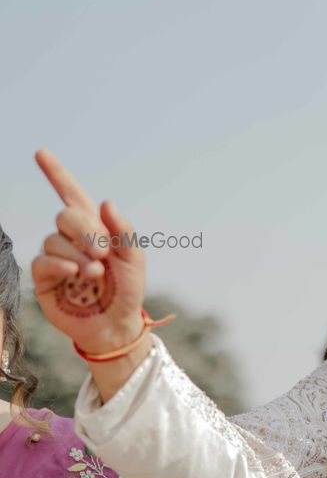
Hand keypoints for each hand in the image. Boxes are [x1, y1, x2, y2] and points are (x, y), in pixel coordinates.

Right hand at [31, 150, 146, 353]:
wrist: (116, 323)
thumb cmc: (127, 290)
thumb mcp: (134, 259)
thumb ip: (123, 230)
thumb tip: (105, 202)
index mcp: (95, 228)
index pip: (71, 195)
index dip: (56, 174)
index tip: (41, 153)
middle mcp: (72, 239)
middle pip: (65, 216)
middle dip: (86, 231)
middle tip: (104, 253)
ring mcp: (56, 257)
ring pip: (54, 240)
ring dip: (79, 256)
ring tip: (97, 275)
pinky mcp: (44, 278)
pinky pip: (42, 261)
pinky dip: (60, 264)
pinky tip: (75, 274)